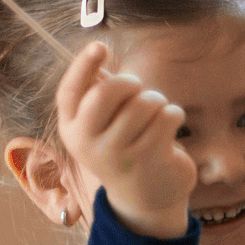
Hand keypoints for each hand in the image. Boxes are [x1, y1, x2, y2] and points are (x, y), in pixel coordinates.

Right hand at [55, 40, 193, 237]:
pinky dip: (174, 113)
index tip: (99, 45)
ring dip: (157, 100)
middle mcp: (88, 143)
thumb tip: (96, 55)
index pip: (70, 92)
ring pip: (144, 103)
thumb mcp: (103, 125)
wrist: (146, 198)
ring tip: (157, 113)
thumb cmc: (125, 148)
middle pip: (108, 92)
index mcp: (71, 129)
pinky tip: (171, 123)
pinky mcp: (149, 159)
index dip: (82, 66)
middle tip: (139, 89)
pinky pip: (166, 116)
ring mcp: (118, 154)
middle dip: (130, 82)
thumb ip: (97, 93)